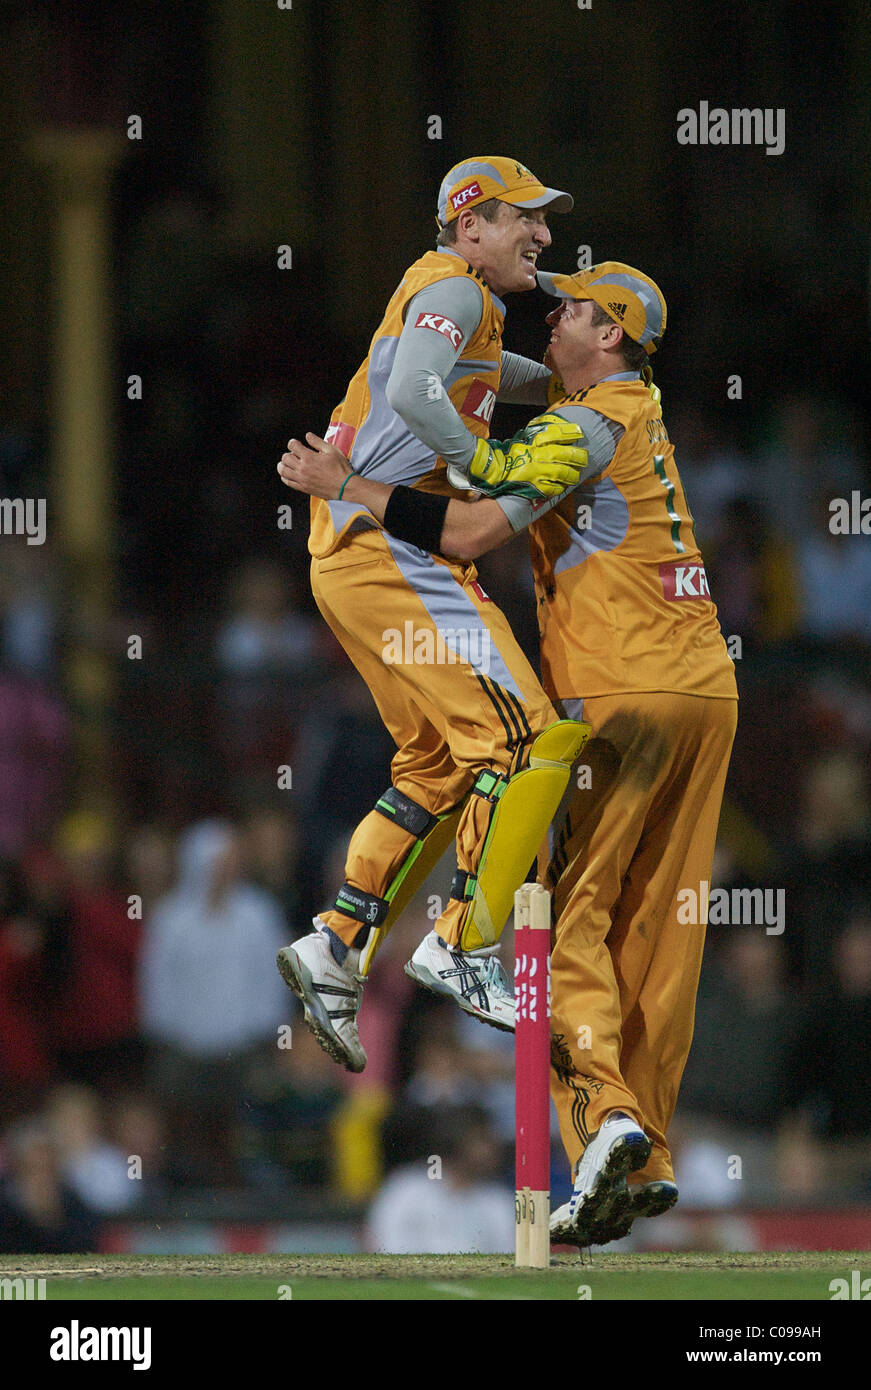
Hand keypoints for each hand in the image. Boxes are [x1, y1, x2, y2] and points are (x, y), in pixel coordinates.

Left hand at [277, 434, 353, 500]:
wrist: (345, 487)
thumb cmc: (341, 470)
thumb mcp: (331, 450)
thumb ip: (317, 442)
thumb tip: (308, 436)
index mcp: (309, 457)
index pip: (292, 445)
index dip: (293, 442)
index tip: (297, 443)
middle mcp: (303, 468)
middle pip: (285, 457)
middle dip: (289, 453)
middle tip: (295, 453)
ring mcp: (302, 479)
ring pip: (283, 470)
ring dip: (283, 464)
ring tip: (288, 462)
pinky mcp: (303, 488)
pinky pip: (287, 482)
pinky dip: (285, 476)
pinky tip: (288, 473)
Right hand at [467, 414, 588, 498]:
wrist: (491, 471)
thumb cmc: (506, 456)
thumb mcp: (521, 441)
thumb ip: (535, 437)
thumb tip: (549, 430)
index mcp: (534, 442)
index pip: (557, 433)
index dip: (570, 432)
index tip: (580, 432)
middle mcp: (538, 455)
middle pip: (565, 454)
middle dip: (578, 456)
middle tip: (584, 458)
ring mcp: (537, 472)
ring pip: (563, 472)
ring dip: (572, 475)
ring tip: (576, 476)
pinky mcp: (535, 486)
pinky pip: (553, 488)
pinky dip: (560, 488)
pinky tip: (563, 487)